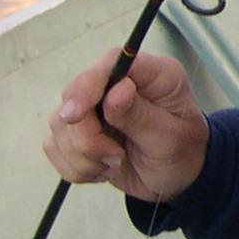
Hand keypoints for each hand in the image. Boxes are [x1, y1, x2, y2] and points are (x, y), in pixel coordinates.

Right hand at [43, 47, 207, 201]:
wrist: (176, 176)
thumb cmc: (183, 150)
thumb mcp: (170, 137)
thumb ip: (141, 115)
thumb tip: (117, 91)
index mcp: (151, 74)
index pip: (110, 62)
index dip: (88, 85)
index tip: (75, 115)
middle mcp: (118, 83)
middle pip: (75, 96)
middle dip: (87, 137)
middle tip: (116, 158)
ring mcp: (94, 106)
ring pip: (60, 125)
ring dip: (83, 157)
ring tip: (116, 164)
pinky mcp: (78, 130)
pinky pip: (55, 147)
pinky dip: (76, 167)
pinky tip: (103, 170)